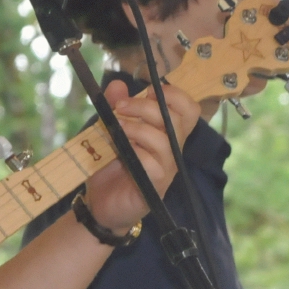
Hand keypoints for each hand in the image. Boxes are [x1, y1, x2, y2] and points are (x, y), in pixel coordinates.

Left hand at [82, 80, 198, 230]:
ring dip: (137, 128)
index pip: (187, 109)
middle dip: (147, 106)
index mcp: (166, 134)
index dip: (174, 95)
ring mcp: (166, 169)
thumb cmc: (110, 168)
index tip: (147, 90)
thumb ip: (116, 108)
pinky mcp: (155, 186)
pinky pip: (155, 165)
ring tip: (116, 128)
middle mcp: (171, 150)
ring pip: (165, 140)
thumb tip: (117, 85)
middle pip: (177, 119)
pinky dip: (137, 153)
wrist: (100, 204)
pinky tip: (122, 152)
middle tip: (121, 106)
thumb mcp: (109, 132)